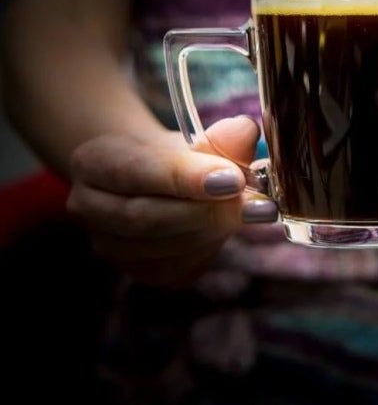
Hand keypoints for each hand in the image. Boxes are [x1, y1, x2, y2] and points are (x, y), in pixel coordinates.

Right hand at [66, 116, 277, 287]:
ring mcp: (112, 247)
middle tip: (259, 204)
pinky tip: (227, 227)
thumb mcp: (192, 139)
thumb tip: (245, 132)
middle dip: (210, 212)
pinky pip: (182, 267)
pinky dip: (213, 246)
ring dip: (217, 230)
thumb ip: (220, 138)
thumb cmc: (174, 156)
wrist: (156, 184)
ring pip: (168, 247)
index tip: (232, 179)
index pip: (137, 172)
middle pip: (148, 218)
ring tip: (252, 209)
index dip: (187, 178)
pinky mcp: (142, 273)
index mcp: (94, 162)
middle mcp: (90, 208)